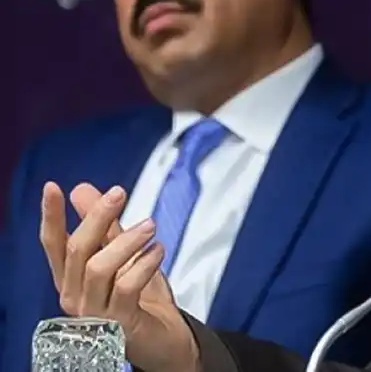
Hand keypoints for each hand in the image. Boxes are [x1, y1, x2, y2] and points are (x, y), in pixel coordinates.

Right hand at [39, 182, 200, 371]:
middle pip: (77, 250)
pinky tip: (158, 251)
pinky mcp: (118, 323)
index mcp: (72, 278)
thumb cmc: (141, 298)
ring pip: (98, 267)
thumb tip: (82, 190)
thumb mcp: (124, 256)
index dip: (51, 217)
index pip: (54, 245)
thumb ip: (106, 227)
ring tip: (150, 225)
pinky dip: (143, 264)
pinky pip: (126, 286)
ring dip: (126, 240)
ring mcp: (95, 312)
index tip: (53, 187)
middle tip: (119, 193)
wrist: (163, 339)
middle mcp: (75, 296)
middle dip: (97, 217)